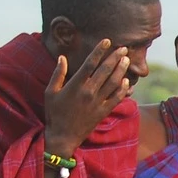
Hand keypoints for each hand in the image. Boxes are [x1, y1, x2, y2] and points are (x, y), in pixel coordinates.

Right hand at [45, 39, 131, 157]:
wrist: (63, 136)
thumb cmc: (54, 112)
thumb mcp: (50, 92)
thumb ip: (57, 74)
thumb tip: (62, 57)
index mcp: (75, 85)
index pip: (90, 63)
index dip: (99, 51)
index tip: (107, 41)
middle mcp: (88, 92)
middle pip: (105, 71)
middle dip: (115, 57)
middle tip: (123, 48)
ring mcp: (98, 102)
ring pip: (114, 83)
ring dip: (121, 70)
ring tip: (126, 60)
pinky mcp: (103, 112)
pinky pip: (117, 98)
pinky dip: (123, 89)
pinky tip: (127, 81)